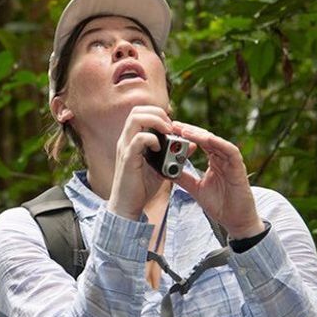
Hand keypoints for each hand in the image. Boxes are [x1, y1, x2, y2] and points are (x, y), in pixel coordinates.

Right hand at [107, 105, 172, 219]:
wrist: (127, 206)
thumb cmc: (141, 188)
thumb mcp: (162, 168)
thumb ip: (174, 155)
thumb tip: (192, 145)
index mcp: (131, 140)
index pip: (140, 112)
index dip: (157, 113)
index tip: (171, 125)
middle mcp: (125, 140)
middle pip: (137, 110)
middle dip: (158, 113)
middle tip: (170, 126)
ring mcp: (125, 148)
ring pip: (136, 118)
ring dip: (156, 121)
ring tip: (167, 132)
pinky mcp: (127, 158)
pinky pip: (139, 138)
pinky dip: (152, 139)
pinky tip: (159, 149)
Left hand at [168, 121, 264, 238]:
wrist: (235, 221)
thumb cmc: (219, 204)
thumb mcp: (195, 188)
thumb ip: (182, 178)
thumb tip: (163, 170)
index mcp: (214, 161)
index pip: (199, 143)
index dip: (186, 135)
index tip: (170, 129)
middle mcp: (223, 158)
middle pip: (206, 138)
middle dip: (190, 130)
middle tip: (173, 125)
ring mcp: (231, 162)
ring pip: (216, 142)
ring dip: (201, 135)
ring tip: (185, 131)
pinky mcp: (239, 168)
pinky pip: (230, 151)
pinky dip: (218, 143)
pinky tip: (206, 139)